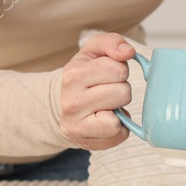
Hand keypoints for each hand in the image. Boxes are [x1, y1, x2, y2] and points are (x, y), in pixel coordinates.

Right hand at [59, 33, 136, 150]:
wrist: (57, 105)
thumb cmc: (81, 77)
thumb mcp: (92, 51)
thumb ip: (112, 42)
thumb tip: (128, 52)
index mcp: (73, 74)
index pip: (118, 69)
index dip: (119, 70)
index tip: (106, 74)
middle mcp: (71, 101)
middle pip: (123, 93)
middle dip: (120, 89)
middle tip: (106, 90)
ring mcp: (77, 126)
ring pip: (120, 117)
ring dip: (119, 109)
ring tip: (105, 105)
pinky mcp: (86, 143)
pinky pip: (120, 135)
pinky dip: (119, 127)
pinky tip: (105, 120)